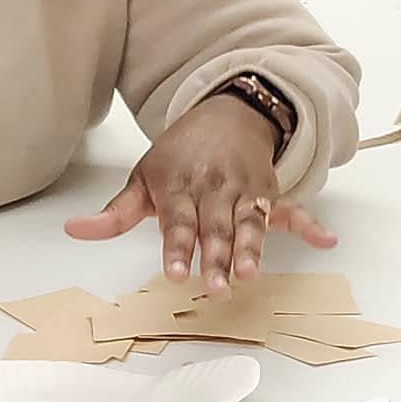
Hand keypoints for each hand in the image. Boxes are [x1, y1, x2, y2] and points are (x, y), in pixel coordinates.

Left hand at [64, 96, 336, 289]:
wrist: (226, 113)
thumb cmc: (178, 156)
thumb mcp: (142, 179)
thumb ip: (113, 214)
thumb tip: (73, 230)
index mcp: (179, 187)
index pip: (177, 222)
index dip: (177, 248)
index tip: (175, 273)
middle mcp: (214, 188)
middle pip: (215, 228)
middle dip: (215, 258)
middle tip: (215, 289)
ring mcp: (245, 189)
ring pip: (251, 222)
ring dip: (253, 248)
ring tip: (251, 275)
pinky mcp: (270, 191)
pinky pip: (291, 209)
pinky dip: (311, 224)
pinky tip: (327, 239)